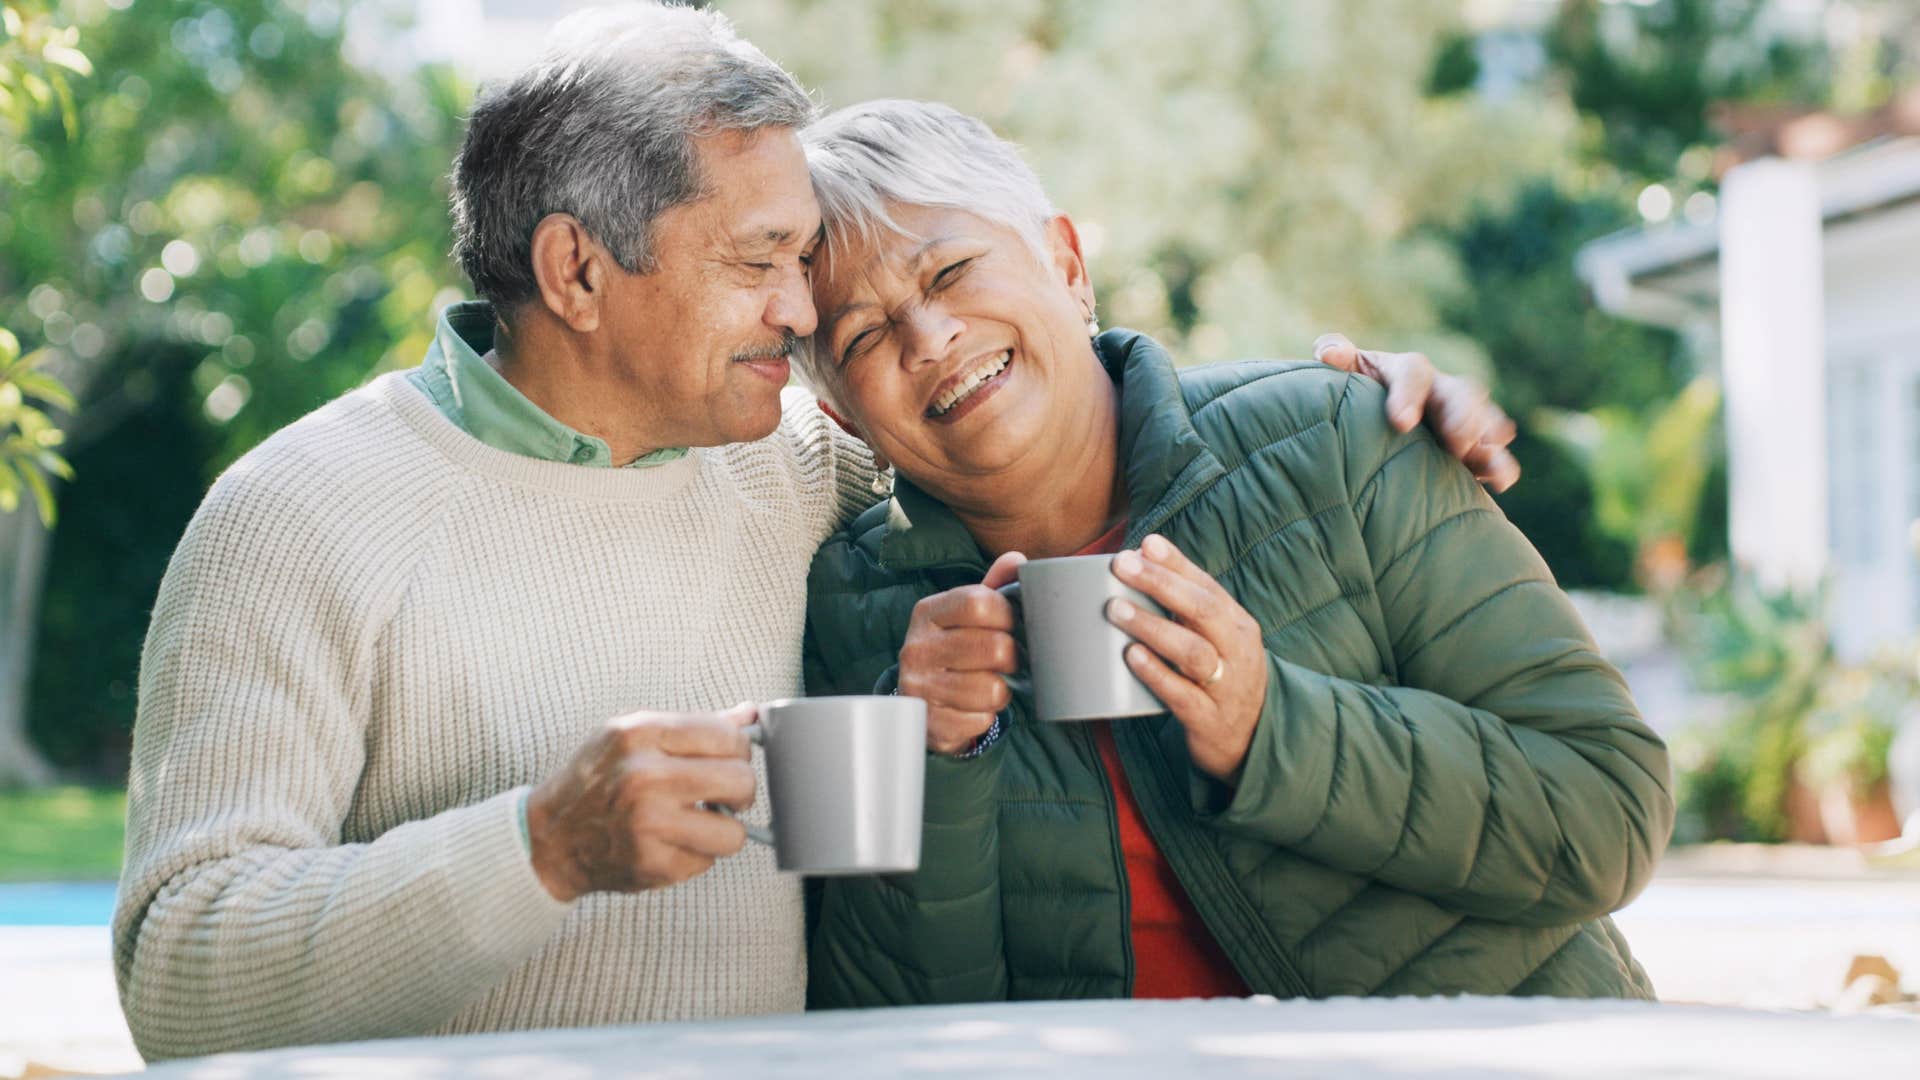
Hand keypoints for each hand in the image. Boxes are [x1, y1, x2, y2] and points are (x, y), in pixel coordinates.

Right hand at [525, 703, 757, 901]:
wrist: (551, 836)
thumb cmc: (597, 780)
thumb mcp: (633, 735)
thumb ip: (694, 725)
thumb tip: (750, 714)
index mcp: (641, 733)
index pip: (729, 737)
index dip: (740, 751)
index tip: (730, 760)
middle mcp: (644, 776)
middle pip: (741, 782)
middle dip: (741, 791)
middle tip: (725, 795)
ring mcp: (648, 823)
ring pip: (733, 833)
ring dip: (722, 830)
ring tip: (699, 822)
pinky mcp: (651, 864)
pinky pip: (707, 861)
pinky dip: (695, 855)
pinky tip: (670, 843)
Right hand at [897, 551, 1025, 754]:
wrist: (921, 699)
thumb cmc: (955, 648)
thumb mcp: (968, 614)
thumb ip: (995, 586)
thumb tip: (1016, 560)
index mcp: (928, 612)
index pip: (979, 603)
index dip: (1007, 614)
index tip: (1011, 624)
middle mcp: (916, 647)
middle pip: (993, 648)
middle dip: (1012, 657)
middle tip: (1006, 661)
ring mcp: (919, 687)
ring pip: (992, 689)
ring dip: (1001, 690)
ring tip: (990, 684)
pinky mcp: (928, 722)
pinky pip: (980, 720)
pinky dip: (986, 717)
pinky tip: (973, 708)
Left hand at [1108, 535, 1265, 781]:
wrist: (1251, 741)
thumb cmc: (1221, 678)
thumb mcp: (1216, 641)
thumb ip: (1186, 609)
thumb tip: (1140, 563)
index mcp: (1238, 625)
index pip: (1208, 587)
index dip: (1177, 564)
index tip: (1147, 544)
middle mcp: (1237, 651)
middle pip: (1203, 610)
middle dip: (1162, 584)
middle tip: (1123, 566)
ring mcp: (1226, 686)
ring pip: (1193, 651)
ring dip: (1152, 626)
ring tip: (1117, 609)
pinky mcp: (1209, 719)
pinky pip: (1182, 695)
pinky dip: (1156, 673)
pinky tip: (1132, 656)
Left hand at [1312, 332, 1520, 492]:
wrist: (1368, 432)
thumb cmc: (1354, 400)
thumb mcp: (1344, 378)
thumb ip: (1337, 357)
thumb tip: (1329, 352)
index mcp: (1406, 373)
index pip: (1413, 372)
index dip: (1409, 394)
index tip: (1401, 422)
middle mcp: (1440, 391)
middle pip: (1461, 393)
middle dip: (1463, 416)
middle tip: (1457, 442)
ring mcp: (1462, 419)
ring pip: (1486, 419)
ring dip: (1488, 438)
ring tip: (1484, 459)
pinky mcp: (1473, 450)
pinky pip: (1497, 453)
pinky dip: (1501, 466)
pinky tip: (1497, 483)